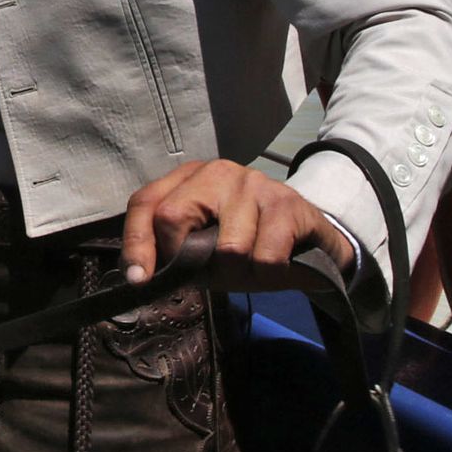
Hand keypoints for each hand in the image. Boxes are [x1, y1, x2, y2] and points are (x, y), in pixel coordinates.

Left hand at [121, 159, 353, 291]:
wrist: (315, 245)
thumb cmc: (251, 248)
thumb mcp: (205, 254)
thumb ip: (173, 258)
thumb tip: (140, 276)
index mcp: (189, 179)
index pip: (145, 203)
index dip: (136, 244)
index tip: (138, 280)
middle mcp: (217, 171)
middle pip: (173, 217)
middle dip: (191, 260)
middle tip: (217, 271)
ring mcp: (252, 182)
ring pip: (226, 248)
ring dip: (240, 273)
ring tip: (254, 265)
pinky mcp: (286, 202)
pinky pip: (265, 257)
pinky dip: (270, 273)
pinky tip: (278, 262)